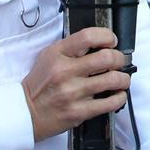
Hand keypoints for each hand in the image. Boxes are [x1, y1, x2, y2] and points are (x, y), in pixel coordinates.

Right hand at [21, 27, 130, 141]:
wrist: (25, 113)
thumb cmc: (40, 83)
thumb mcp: (49, 57)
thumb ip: (72, 48)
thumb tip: (100, 43)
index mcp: (57, 54)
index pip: (88, 36)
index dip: (106, 36)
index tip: (111, 41)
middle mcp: (65, 72)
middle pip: (106, 58)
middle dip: (119, 59)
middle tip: (118, 62)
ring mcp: (73, 93)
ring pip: (113, 80)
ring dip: (123, 79)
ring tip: (121, 79)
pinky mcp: (79, 112)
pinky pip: (110, 103)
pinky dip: (119, 97)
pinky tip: (118, 94)